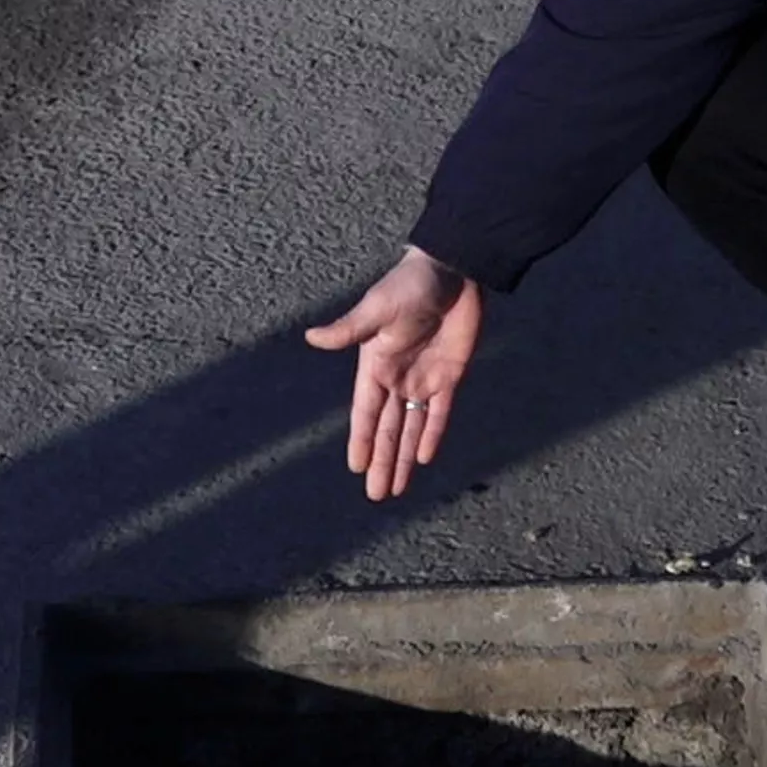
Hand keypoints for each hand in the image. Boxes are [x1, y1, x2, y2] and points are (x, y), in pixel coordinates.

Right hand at [305, 246, 482, 500]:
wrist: (453, 271)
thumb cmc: (411, 284)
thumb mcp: (378, 307)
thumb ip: (350, 328)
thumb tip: (312, 338)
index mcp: (375, 364)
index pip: (365, 411)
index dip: (361, 440)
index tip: (354, 468)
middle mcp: (396, 377)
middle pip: (387, 428)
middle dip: (381, 461)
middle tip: (376, 496)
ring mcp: (424, 378)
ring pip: (411, 427)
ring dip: (402, 457)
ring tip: (395, 489)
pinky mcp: (451, 375)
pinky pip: (440, 412)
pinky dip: (432, 434)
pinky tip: (423, 458)